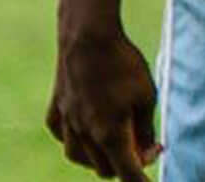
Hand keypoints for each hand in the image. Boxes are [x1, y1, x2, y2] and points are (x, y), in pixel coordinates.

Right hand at [46, 23, 160, 180]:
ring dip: (99, 157)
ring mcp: (67, 121)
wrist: (87, 36)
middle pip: (104, 169)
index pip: (127, 173)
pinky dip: (75, 139)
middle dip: (126, 164)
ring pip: (79, 157)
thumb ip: (146, 129)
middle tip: (145, 146)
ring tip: (115, 142)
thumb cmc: (123, 65)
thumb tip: (148, 151)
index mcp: (110, 134)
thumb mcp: (146, 97)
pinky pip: (61, 136)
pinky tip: (85, 130)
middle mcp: (84, 134)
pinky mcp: (56, 107)